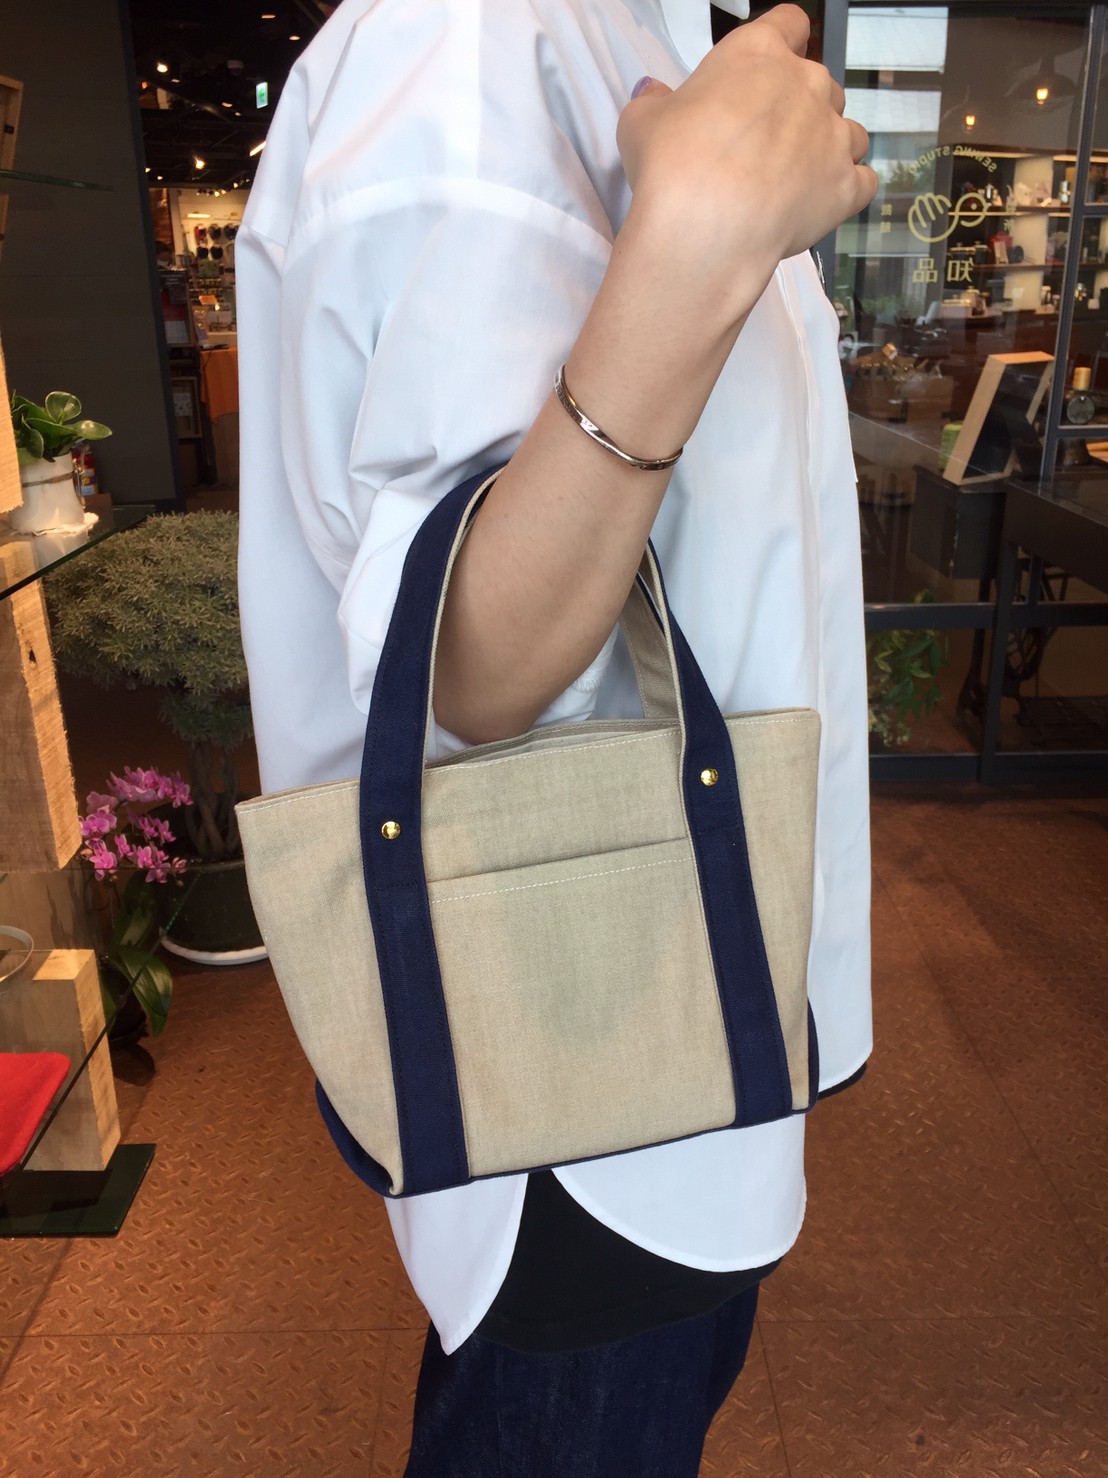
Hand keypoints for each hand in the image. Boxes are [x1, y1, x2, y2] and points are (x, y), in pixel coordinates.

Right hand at [617, 5, 876, 285]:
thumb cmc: (671, 164)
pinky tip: (821, 205)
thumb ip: (655, 102)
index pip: (789, 24)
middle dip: (800, 109)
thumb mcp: (642, 122)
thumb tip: (654, 94)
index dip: (782, 42)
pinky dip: (846, 191)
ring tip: (796, 180)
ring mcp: (833, 136)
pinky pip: (863, 182)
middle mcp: (807, 84)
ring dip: (829, 149)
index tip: (769, 68)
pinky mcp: (847, 186)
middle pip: (820, 84)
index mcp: (759, 53)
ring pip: (849, 132)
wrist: (706, 225)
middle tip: (767, 145)